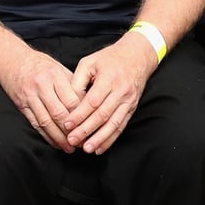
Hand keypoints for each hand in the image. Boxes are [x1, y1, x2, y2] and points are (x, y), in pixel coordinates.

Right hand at [0, 44, 80, 152]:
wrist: (12, 60)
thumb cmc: (40, 65)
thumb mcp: (58, 68)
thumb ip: (73, 85)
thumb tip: (89, 106)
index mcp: (54, 75)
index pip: (72, 100)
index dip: (82, 117)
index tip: (90, 127)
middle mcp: (41, 85)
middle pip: (59, 113)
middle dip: (71, 131)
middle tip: (82, 142)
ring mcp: (30, 96)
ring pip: (46, 122)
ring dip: (59, 138)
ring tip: (69, 148)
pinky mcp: (21, 105)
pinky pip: (35, 124)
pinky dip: (46, 136)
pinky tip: (55, 143)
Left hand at [62, 32, 157, 153]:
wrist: (136, 56)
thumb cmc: (108, 59)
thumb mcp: (89, 62)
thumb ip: (78, 80)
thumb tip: (69, 101)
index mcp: (108, 78)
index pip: (92, 101)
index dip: (79, 115)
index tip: (67, 124)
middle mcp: (120, 91)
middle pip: (102, 115)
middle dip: (86, 130)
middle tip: (72, 140)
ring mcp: (128, 101)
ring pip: (113, 124)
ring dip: (99, 139)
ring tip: (86, 148)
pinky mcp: (132, 108)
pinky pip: (121, 126)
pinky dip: (110, 139)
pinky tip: (100, 147)